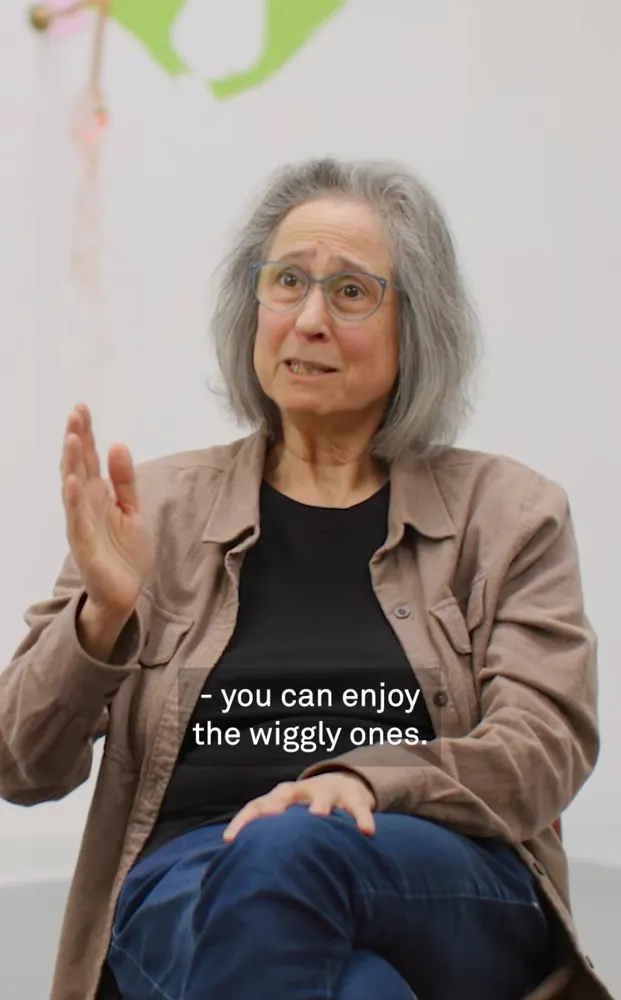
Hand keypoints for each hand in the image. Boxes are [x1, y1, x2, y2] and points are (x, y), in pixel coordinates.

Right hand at [61, 403, 152, 617]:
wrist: (125, 592)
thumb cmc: (125, 551)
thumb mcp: (132, 509)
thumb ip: (124, 480)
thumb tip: (117, 443)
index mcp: (98, 495)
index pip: (89, 459)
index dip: (86, 434)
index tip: (82, 408)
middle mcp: (85, 505)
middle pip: (78, 467)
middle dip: (76, 440)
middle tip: (75, 413)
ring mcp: (82, 524)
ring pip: (73, 489)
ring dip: (71, 464)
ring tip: (73, 439)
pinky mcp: (84, 545)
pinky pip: (77, 520)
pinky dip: (73, 501)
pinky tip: (72, 482)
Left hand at [222, 771, 376, 841]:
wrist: (343, 784)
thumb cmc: (306, 812)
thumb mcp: (289, 820)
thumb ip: (271, 841)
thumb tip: (240, 876)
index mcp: (281, 798)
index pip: (256, 805)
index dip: (243, 822)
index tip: (229, 840)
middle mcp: (302, 792)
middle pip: (284, 794)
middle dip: (276, 806)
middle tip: (269, 818)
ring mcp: (328, 793)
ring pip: (322, 798)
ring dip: (319, 806)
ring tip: (318, 818)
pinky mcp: (353, 799)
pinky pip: (358, 809)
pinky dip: (362, 819)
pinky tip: (366, 833)